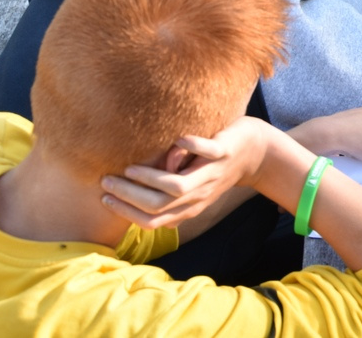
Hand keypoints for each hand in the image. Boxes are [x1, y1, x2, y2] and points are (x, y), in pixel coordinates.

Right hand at [99, 116, 272, 228]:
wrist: (256, 153)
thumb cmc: (215, 168)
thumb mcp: (191, 187)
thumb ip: (166, 190)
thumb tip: (132, 184)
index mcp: (189, 207)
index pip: (153, 221)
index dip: (127, 213)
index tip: (105, 199)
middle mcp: (199, 196)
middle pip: (159, 207)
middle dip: (129, 197)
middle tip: (107, 182)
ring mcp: (212, 175)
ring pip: (177, 187)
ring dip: (150, 179)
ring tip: (130, 169)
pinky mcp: (225, 153)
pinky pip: (208, 152)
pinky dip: (192, 147)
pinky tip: (178, 140)